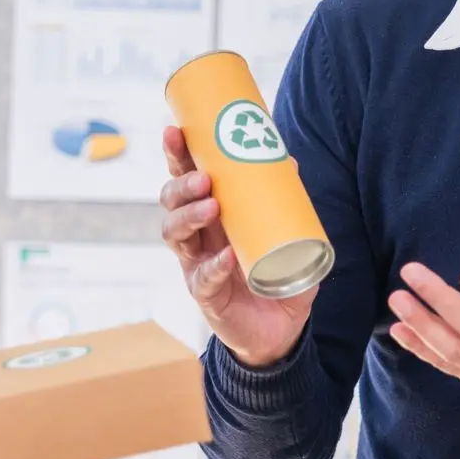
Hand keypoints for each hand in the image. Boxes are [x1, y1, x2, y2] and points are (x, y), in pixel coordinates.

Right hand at [159, 126, 317, 368]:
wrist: (281, 327)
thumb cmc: (276, 271)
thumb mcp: (285, 231)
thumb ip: (286, 199)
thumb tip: (287, 158)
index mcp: (211, 214)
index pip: (186, 178)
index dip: (177, 155)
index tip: (176, 131)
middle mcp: (197, 236)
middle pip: (171, 203)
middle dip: (180, 185)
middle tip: (203, 178)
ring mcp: (197, 264)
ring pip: (175, 236)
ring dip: (189, 217)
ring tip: (210, 206)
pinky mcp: (208, 295)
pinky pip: (203, 277)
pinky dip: (214, 265)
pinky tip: (225, 256)